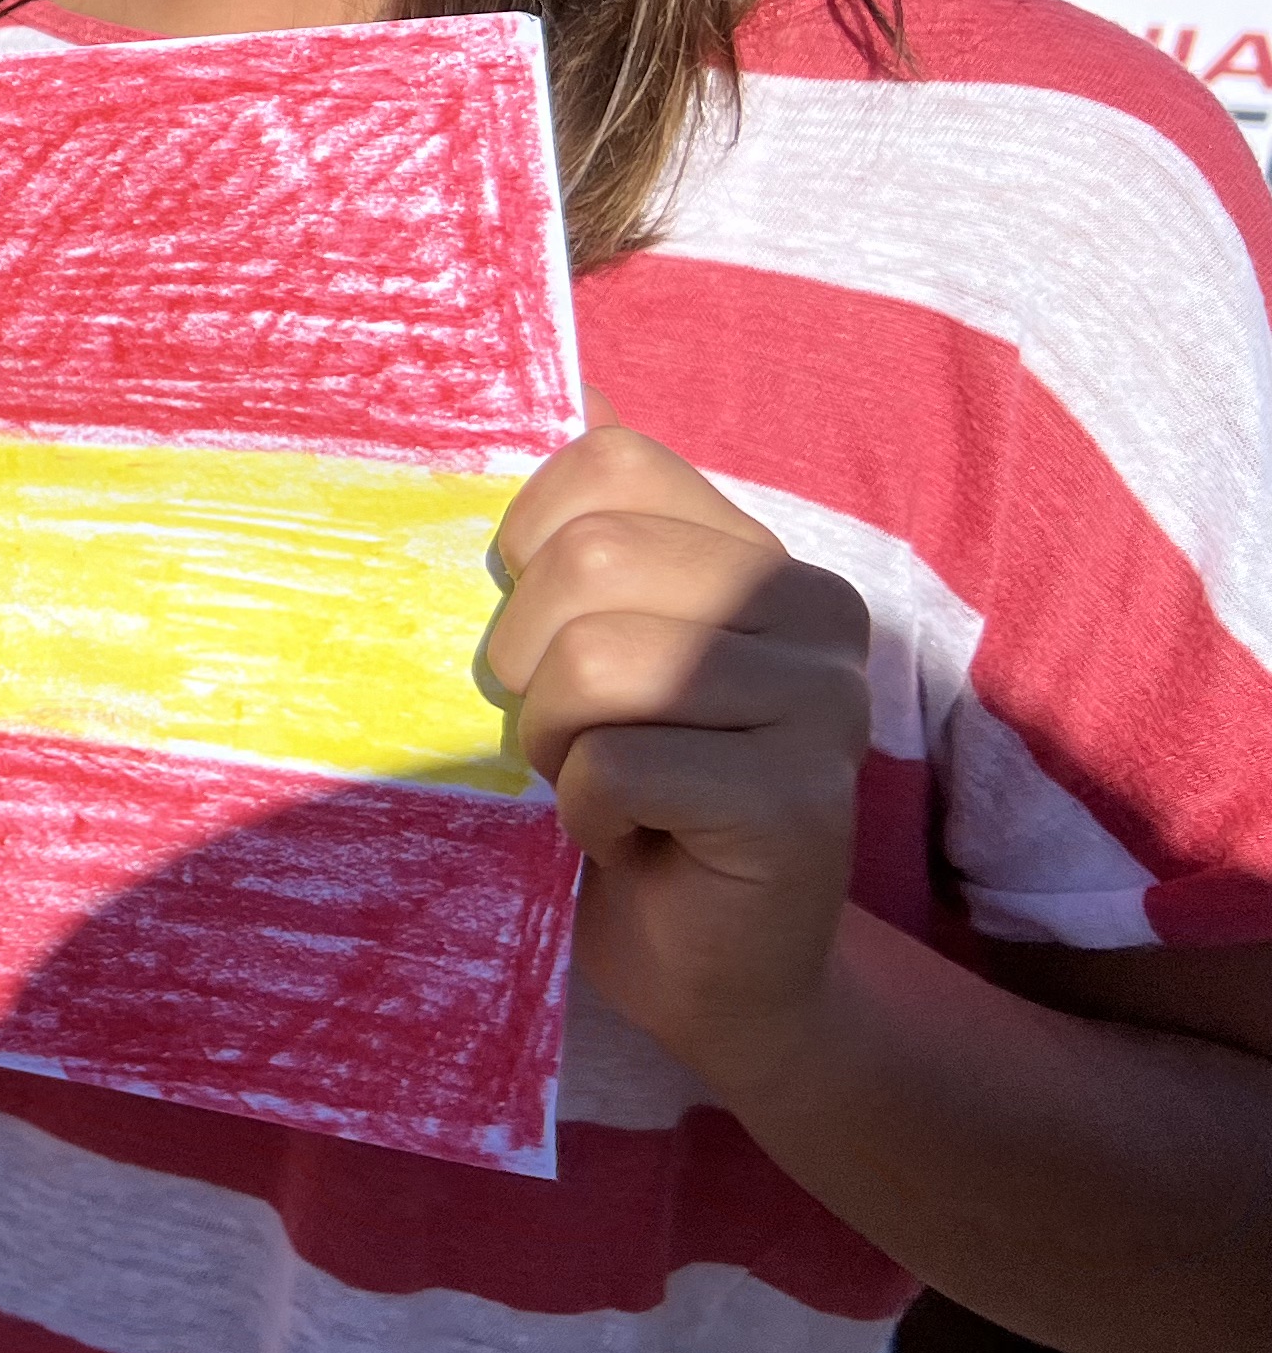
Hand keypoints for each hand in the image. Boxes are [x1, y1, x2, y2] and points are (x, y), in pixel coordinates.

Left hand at [488, 416, 871, 1076]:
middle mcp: (815, 608)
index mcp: (760, 554)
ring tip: (598, 786)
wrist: (709, 970)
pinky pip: (615, 768)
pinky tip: (633, 840)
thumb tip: (562, 382)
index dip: (529, 548)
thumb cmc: (623, 795)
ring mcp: (823, 703)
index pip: (611, 462)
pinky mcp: (799, 801)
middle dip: (528, 660)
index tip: (545, 636)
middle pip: (590, 559)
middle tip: (568, 736)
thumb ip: (584, 526)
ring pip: (595, 660)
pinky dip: (585, 814)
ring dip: (553, 742)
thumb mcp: (587, 640)